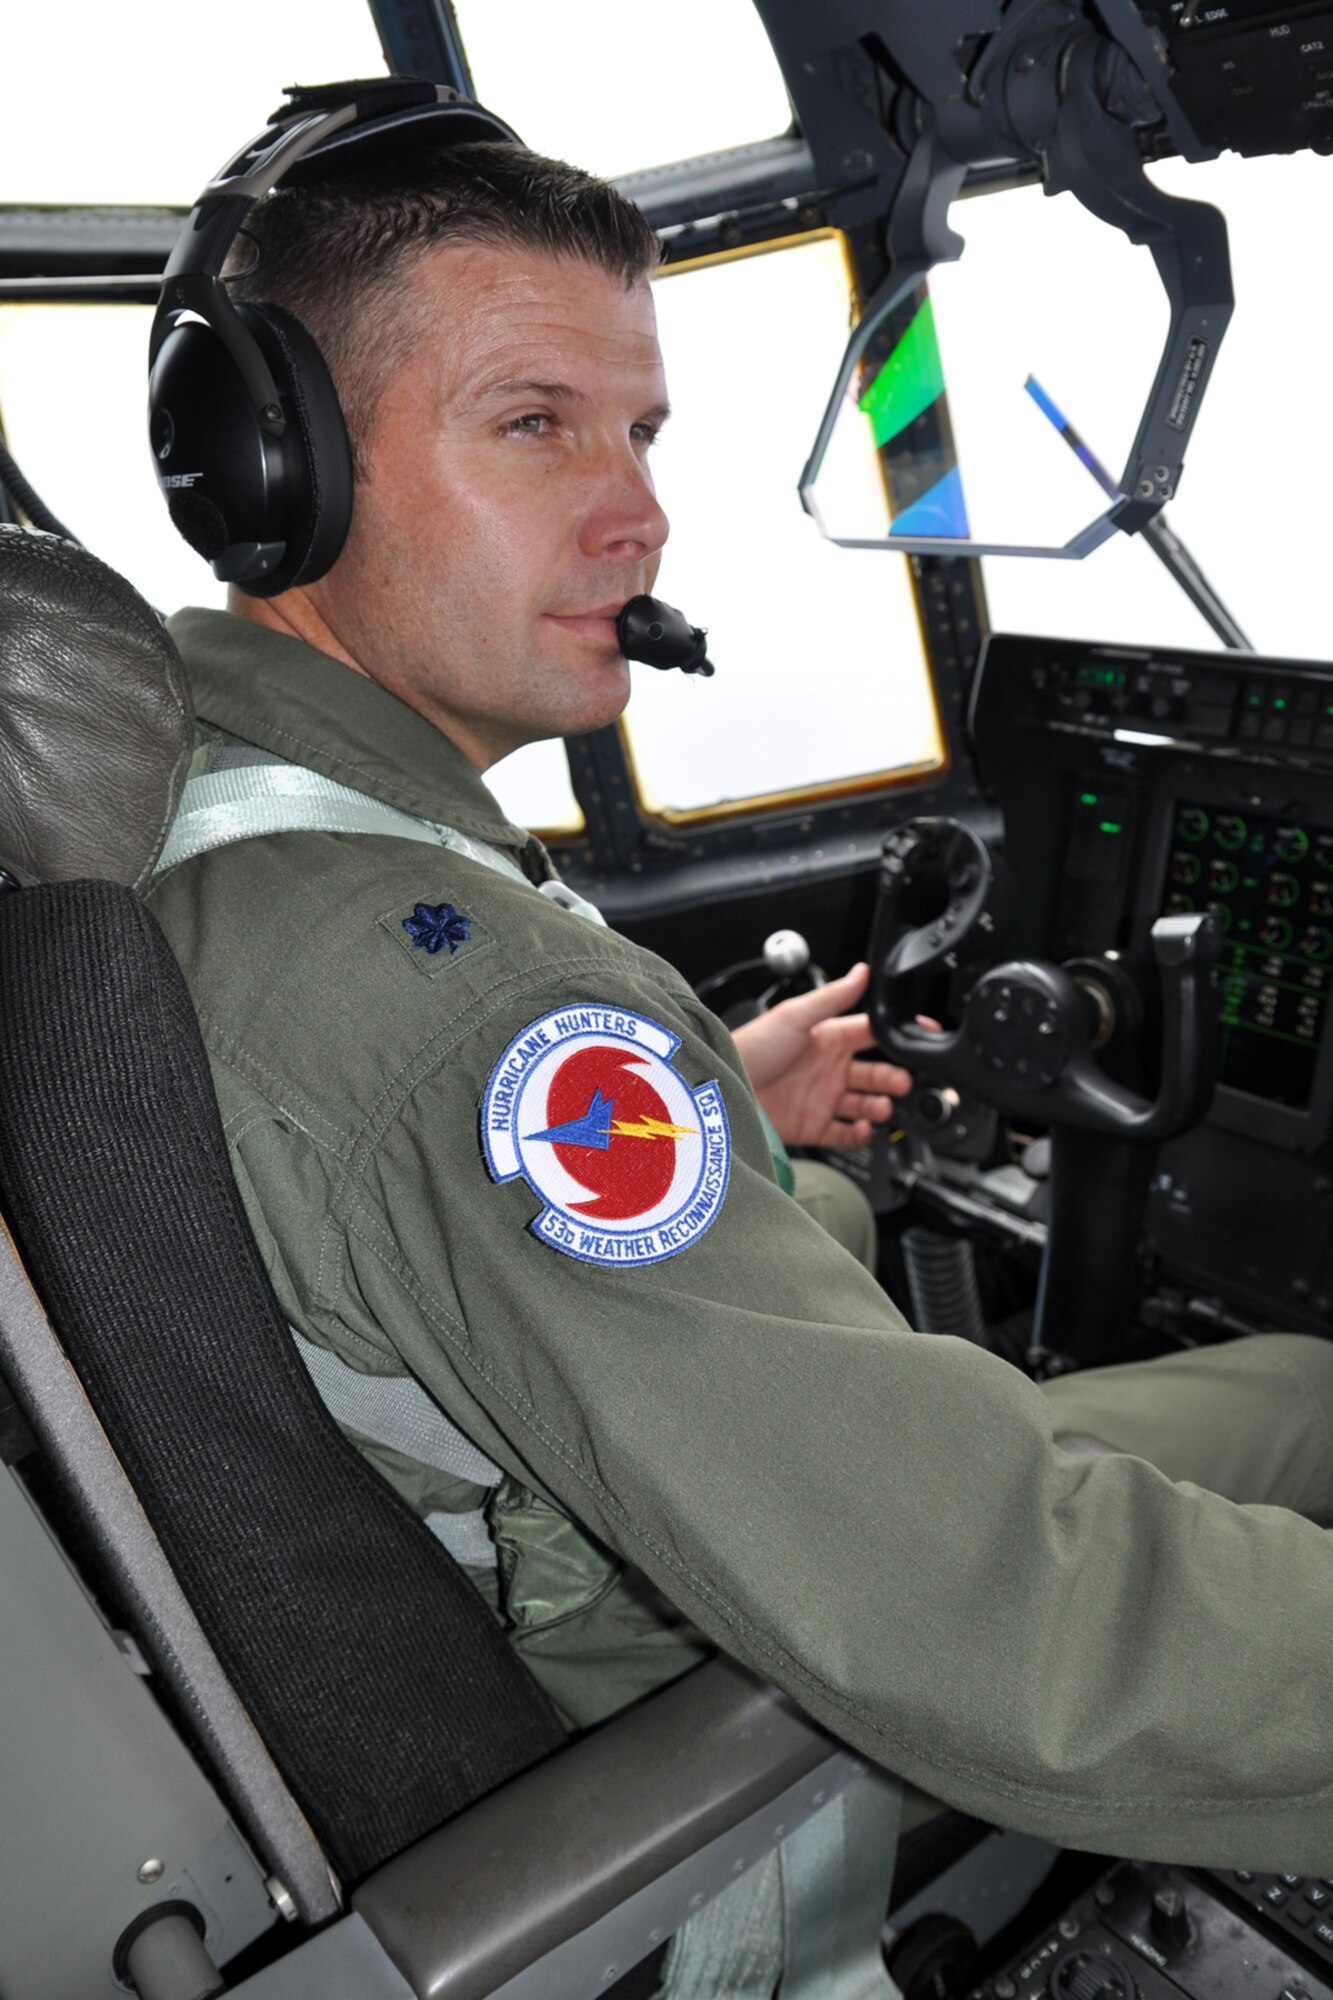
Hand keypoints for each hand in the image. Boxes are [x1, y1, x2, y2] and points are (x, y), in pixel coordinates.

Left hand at [731, 962, 912, 1148]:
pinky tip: (864, 1128)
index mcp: (829, 1038)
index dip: (900, 1036)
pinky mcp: (814, 1127)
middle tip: (903, 1080)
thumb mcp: (794, 1015)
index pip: (873, 1034)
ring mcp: (823, 1098)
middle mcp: (830, 1068)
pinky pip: (846, 1134)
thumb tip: (863, 971)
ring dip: (880, 1106)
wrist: (722, 1087)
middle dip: (894, 1077)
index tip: (925, 1036)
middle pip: (877, 1073)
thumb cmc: (751, 1046)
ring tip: (882, 1106)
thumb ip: (832, 997)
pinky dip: (860, 1135)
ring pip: (867, 1104)